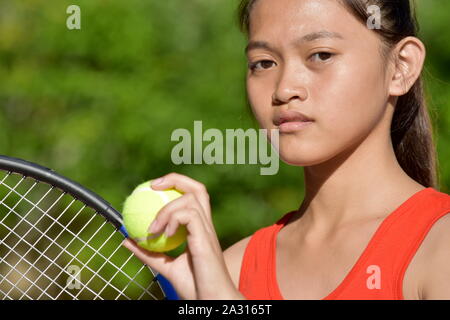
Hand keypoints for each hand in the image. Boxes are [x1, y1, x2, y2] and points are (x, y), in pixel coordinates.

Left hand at [122, 172, 244, 299]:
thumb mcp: (166, 267)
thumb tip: (127, 240)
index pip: (193, 196)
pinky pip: (188, 214)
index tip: (153, 188)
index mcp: (199, 228)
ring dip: (166, 209)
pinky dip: (172, 219)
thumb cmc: (194, 286)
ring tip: (153, 228)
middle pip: (197, 188)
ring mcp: (207, 230)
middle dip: (176, 179)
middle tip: (153, 186)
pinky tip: (164, 234)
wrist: (209, 300)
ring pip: (190, 198)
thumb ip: (150, 253)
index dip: (175, 185)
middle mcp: (206, 225)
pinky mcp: (205, 237)